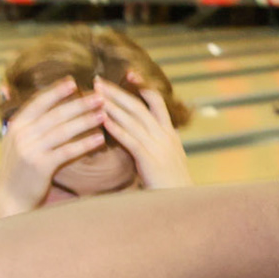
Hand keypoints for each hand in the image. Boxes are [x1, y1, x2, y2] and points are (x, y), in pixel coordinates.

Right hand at [0, 79, 106, 220]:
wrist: (9, 200)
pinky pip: (67, 151)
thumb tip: (30, 105)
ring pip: (63, 130)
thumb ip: (25, 125)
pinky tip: (99, 138)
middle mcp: (21, 134)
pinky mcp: (41, 166)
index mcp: (15, 125)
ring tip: (103, 113)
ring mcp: (30, 149)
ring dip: (85, 120)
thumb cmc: (17, 171)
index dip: (56, 91)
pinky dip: (84, 144)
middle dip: (79, 104)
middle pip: (55, 114)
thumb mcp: (14, 144)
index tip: (74, 82)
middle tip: (99, 96)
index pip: (39, 102)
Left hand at [99, 73, 190, 189]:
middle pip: (138, 107)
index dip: (143, 87)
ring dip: (112, 105)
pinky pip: (130, 140)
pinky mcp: (150, 159)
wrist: (184, 203)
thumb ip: (153, 144)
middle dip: (116, 92)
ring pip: (132, 120)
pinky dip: (116, 128)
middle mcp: (164, 136)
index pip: (157, 103)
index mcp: (169, 134)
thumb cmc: (170, 184)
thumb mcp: (165, 158)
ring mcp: (158, 146)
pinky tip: (102, 119)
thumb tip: (136, 134)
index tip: (128, 74)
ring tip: (94, 95)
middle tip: (97, 81)